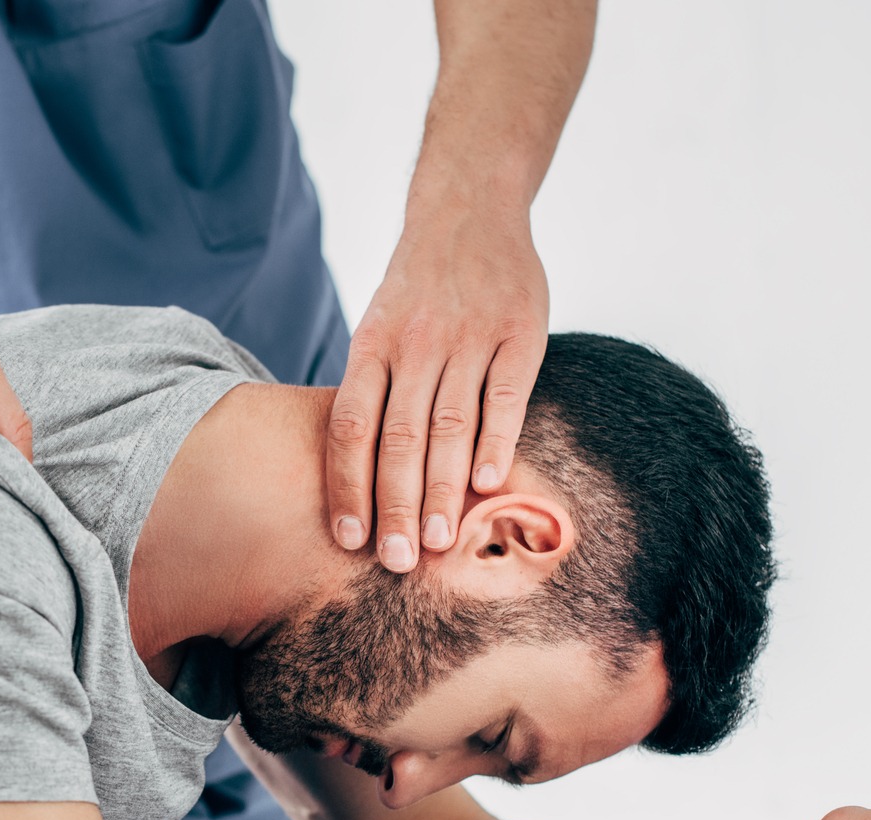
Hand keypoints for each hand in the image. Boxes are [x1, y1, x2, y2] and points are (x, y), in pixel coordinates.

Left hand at [325, 209, 548, 572]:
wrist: (469, 208)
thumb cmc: (416, 291)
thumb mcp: (378, 327)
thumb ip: (373, 393)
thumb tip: (361, 482)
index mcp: (372, 345)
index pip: (352, 427)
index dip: (349, 487)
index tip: (349, 540)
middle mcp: (416, 341)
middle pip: (400, 437)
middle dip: (397, 505)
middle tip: (398, 561)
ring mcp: (470, 334)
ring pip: (451, 424)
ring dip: (445, 489)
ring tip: (441, 541)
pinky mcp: (521, 330)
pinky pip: (508, 395)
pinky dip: (497, 442)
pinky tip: (489, 486)